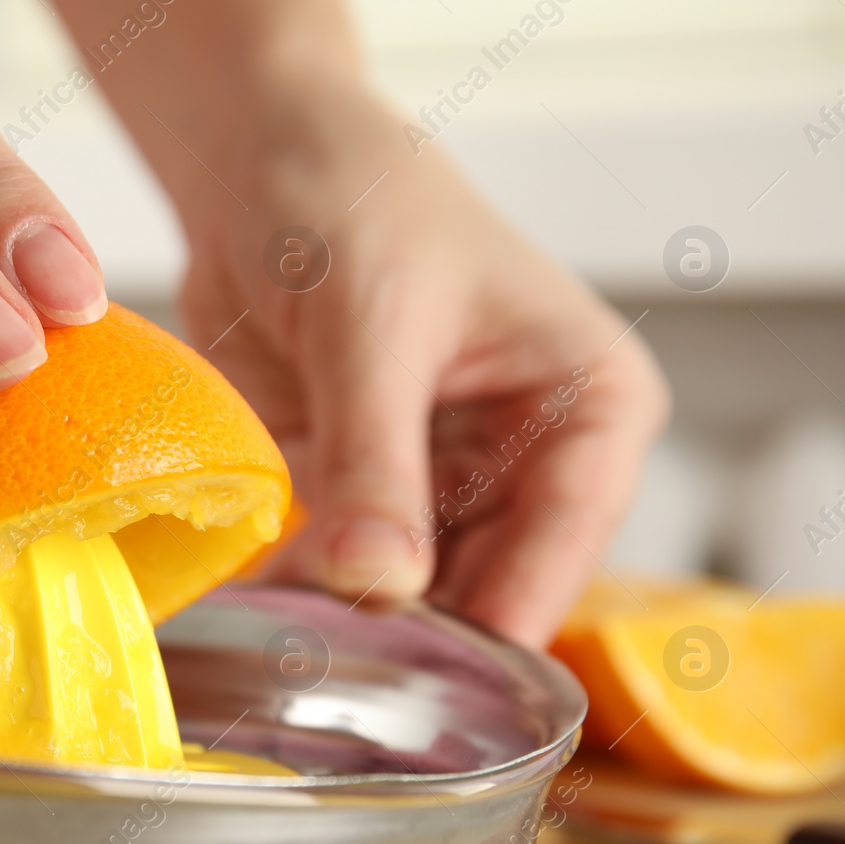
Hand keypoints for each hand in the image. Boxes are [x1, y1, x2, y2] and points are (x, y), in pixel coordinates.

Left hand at [179, 89, 667, 647]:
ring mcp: (447, 479)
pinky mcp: (369, 487)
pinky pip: (347, 565)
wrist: (259, 157)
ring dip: (354, 623)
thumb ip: (376, 459)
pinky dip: (305, 592)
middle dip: (419, 634)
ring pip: (417, 590)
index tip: (438, 686)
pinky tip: (257, 618)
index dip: (507, 614)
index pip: (568, 536)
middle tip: (339, 681)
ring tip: (288, 657)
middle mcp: (531, 455)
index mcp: (588, 402)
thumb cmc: (351, 197)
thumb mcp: (371, 326)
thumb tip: (380, 586)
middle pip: (493, 580)